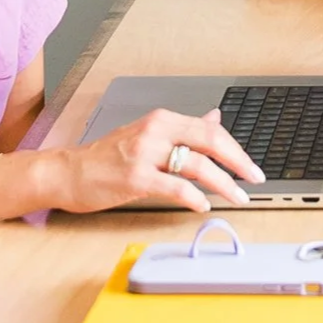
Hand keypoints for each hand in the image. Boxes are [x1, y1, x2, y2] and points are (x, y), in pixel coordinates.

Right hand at [57, 106, 264, 214]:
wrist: (68, 172)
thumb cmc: (106, 158)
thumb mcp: (148, 135)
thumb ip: (183, 129)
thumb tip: (214, 118)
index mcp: (162, 119)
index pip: (210, 129)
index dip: (235, 149)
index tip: (251, 166)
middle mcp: (156, 130)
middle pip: (210, 141)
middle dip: (238, 162)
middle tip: (255, 180)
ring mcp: (145, 153)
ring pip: (198, 164)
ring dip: (224, 184)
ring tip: (237, 198)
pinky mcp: (134, 177)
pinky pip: (175, 186)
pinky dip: (195, 197)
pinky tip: (203, 205)